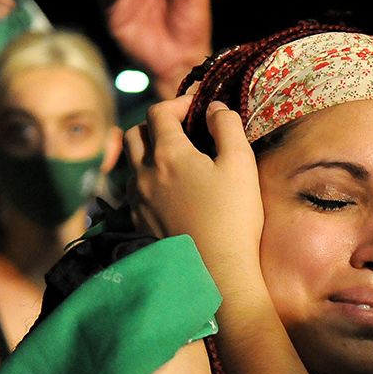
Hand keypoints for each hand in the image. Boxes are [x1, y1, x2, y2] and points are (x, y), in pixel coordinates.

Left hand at [126, 94, 262, 284]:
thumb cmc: (233, 216)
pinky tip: (169, 191)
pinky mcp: (138, 222)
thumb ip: (227, 127)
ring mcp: (136, 200)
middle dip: (155, 124)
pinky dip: (147, 179)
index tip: (198, 106)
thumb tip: (215, 108)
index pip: (158, 112)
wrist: (216, 271)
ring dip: (149, 152)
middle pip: (134, 134)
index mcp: (168, 154)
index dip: (178, 103)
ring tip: (175, 160)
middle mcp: (143, 173)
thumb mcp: (241, 164)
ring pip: (131, 163)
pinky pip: (133, 190)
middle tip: (181, 129)